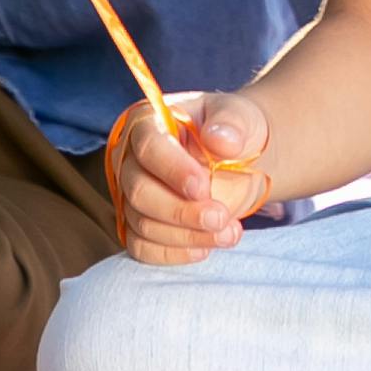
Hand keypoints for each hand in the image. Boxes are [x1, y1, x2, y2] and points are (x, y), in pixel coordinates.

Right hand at [114, 89, 274, 264]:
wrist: (238, 159)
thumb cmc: (233, 132)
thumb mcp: (240, 117)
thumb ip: (232, 123)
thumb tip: (222, 141)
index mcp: (148, 123)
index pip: (149, 147)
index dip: (173, 170)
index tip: (204, 188)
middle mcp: (130, 159)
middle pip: (140, 192)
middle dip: (181, 211)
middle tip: (221, 217)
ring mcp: (130, 194)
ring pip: (142, 224)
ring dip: (186, 236)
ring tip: (228, 234)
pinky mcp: (138, 224)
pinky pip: (142, 248)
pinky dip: (173, 254)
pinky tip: (205, 249)